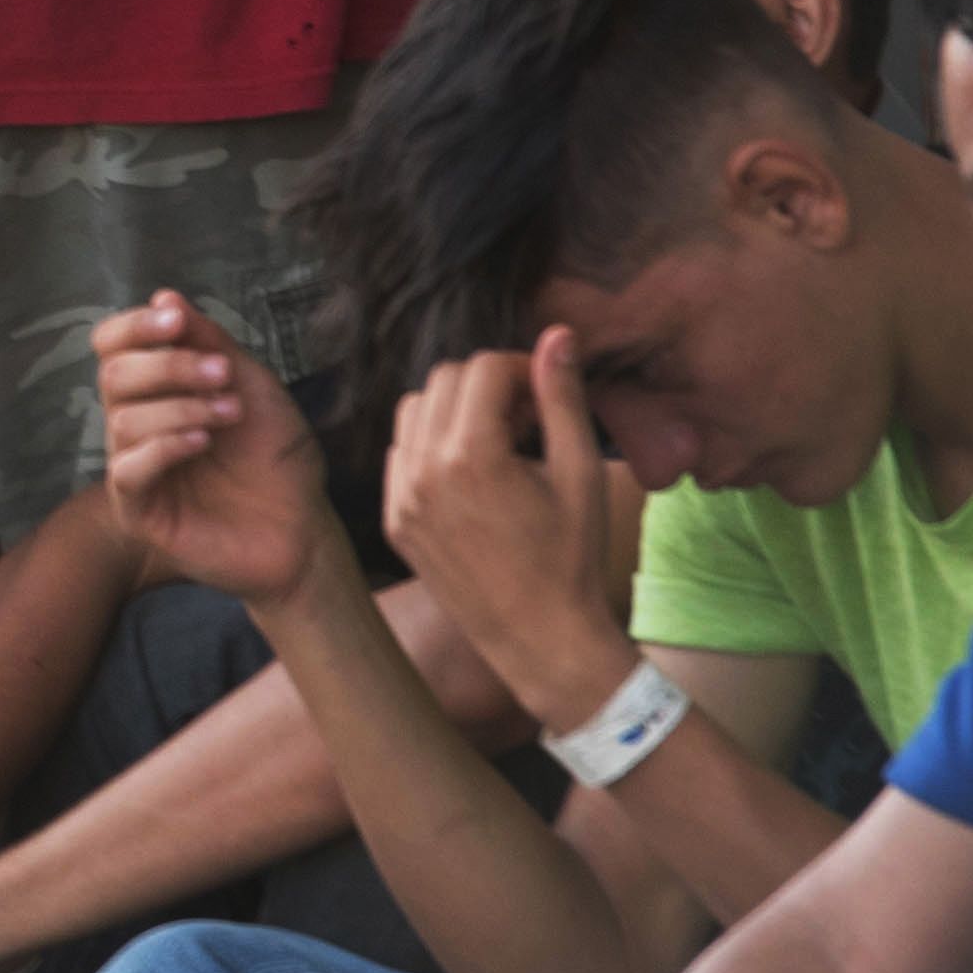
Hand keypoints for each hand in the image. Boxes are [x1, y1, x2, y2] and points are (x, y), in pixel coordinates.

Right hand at [98, 292, 342, 607]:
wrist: (303, 527)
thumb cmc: (277, 457)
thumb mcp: (253, 387)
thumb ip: (209, 344)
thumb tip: (163, 295)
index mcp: (155, 391)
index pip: (112, 346)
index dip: (134, 327)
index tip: (176, 319)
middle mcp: (136, 424)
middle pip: (113, 376)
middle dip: (168, 366)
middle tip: (223, 375)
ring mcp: (135, 468)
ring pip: (121, 419)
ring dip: (180, 407)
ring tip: (229, 414)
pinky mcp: (139, 511)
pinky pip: (127, 470)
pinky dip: (163, 447)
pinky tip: (202, 444)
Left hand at [383, 334, 639, 722]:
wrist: (540, 637)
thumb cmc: (571, 558)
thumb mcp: (579, 473)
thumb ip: (563, 399)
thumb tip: (557, 335)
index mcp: (471, 455)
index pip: (482, 368)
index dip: (521, 369)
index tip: (547, 395)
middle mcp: (422, 470)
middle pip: (443, 380)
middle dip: (487, 385)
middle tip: (529, 417)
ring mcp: (400, 497)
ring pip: (414, 411)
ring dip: (455, 410)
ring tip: (502, 443)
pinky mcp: (393, 520)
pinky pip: (400, 455)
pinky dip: (432, 446)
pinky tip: (474, 474)